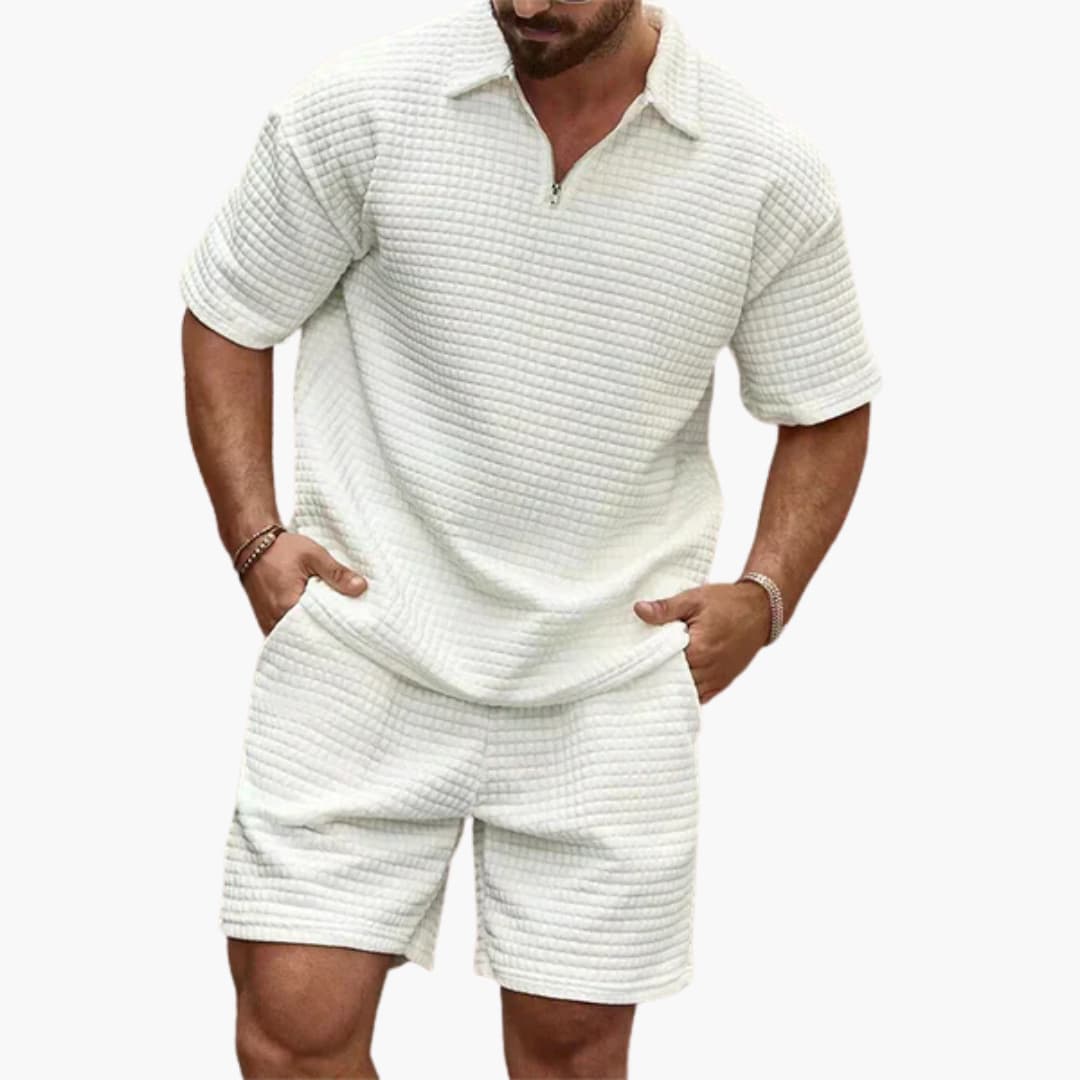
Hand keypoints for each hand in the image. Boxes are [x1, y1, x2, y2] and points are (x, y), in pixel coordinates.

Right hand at [241, 532, 367, 635]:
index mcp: (287, 606)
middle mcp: (274, 619)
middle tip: (346, 630)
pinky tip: (315, 622)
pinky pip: (286, 632)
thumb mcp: (314, 556)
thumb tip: (360, 587)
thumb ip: (337, 573)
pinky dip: (300, 628)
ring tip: (332, 627)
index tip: (352, 629)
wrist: (253, 544)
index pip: (317, 630)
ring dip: (312, 632)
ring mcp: (269, 622)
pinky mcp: (267, 620)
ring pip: (296, 636)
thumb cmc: (280, 549)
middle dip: (326, 634)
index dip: (335, 631)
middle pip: (307, 636)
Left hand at [633, 582, 770, 703]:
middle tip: (641, 664)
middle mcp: (708, 670)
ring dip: (671, 683)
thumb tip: (640, 610)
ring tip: (655, 673)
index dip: (647, 659)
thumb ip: (666, 608)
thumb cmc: (728, 603)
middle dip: (657, 673)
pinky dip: (686, 690)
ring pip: (684, 691)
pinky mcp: (722, 683)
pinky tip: (674, 682)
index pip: (662, 663)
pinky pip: (699, 696)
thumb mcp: (693, 599)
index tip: (635, 654)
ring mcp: (717, 679)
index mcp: (698, 650)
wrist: (760, 610)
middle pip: (671, 681)